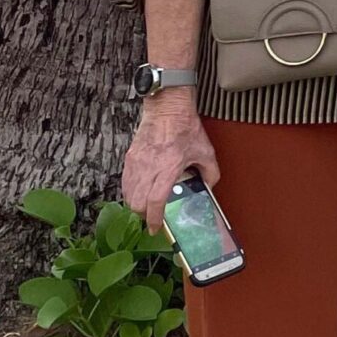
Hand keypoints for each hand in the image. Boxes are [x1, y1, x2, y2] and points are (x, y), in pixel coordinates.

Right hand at [121, 98, 220, 233]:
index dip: (154, 218)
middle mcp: (149, 167)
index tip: (156, 228)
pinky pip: (125, 182)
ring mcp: (136, 163)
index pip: (155, 201)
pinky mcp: (130, 158)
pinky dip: (130, 192)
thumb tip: (209, 186)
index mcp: (168, 167)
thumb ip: (211, 172)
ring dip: (136, 205)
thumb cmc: (185, 127)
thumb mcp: (206, 151)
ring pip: (128, 194)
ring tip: (147, 206)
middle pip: (137, 203)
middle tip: (154, 217)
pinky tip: (140, 192)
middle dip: (144, 215)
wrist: (167, 108)